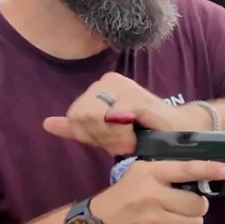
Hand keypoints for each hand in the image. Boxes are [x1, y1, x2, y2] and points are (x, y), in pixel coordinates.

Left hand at [42, 72, 209, 155]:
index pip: (73, 116)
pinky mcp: (136, 96)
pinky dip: (124, 136)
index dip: (89, 136)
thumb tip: (46, 124)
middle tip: (121, 142)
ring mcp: (122, 86)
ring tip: (129, 139)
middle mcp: (107, 81)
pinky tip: (137, 137)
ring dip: (112, 138)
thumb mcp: (104, 134)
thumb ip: (77, 128)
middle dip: (100, 137)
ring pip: (93, 117)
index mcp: (97, 88)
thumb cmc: (143, 134)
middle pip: (79, 116)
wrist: (178, 135)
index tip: (110, 141)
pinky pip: (113, 119)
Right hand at [90, 158, 224, 223]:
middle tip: (189, 206)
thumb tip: (199, 176)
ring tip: (182, 219)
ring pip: (195, 223)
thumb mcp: (139, 174)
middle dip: (199, 206)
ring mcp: (154, 220)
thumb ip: (165, 173)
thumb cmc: (122, 196)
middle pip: (197, 204)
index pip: (186, 169)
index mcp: (150, 174)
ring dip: (194, 222)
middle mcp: (153, 195)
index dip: (210, 170)